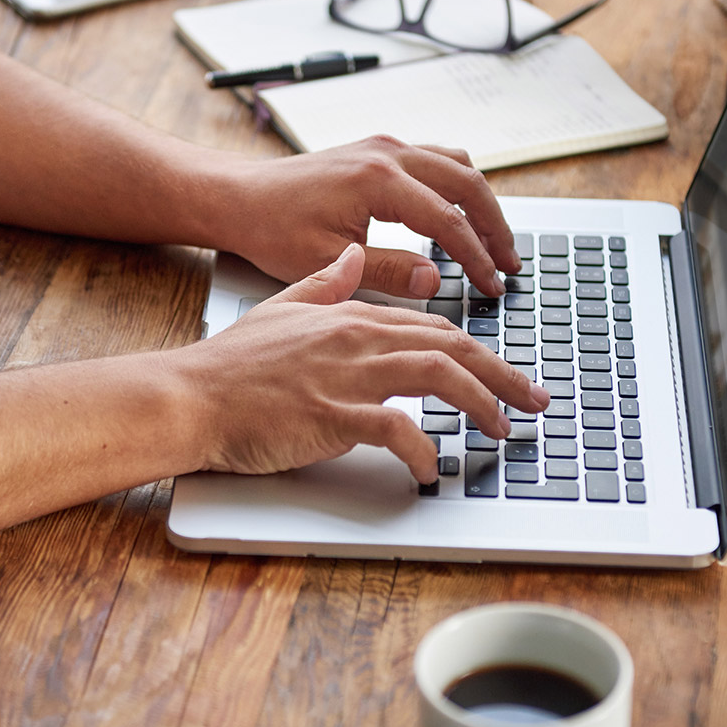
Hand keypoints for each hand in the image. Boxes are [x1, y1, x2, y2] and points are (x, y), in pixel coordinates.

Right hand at [167, 245, 549, 483]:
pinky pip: (396, 430)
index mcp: (352, 316)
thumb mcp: (283, 307)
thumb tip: (352, 257)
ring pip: (438, 378)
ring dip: (481, 405)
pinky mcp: (332, 416)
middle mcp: (358, 339)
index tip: (509, 373)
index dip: (481, 350)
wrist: (190, 394)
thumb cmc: (232, 365)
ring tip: (502, 431)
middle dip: (504, 375)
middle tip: (536, 402)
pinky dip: (422, 451)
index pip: (435, 327)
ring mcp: (347, 376)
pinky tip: (430, 469)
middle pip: (452, 348)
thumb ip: (325, 283)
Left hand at [208, 135, 520, 299]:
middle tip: (510, 265)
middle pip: (467, 184)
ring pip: (457, 165)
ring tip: (495, 243)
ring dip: (482, 203)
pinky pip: (437, 160)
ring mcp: (385, 146)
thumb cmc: (272, 229)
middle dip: (494, 227)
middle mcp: (388, 153)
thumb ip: (387, 271)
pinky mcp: (379, 149)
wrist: (240, 197)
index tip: (492, 285)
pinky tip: (462, 216)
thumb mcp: (328, 262)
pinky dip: (458, 188)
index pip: (448, 220)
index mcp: (378, 180)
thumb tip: (436, 281)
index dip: (476, 256)